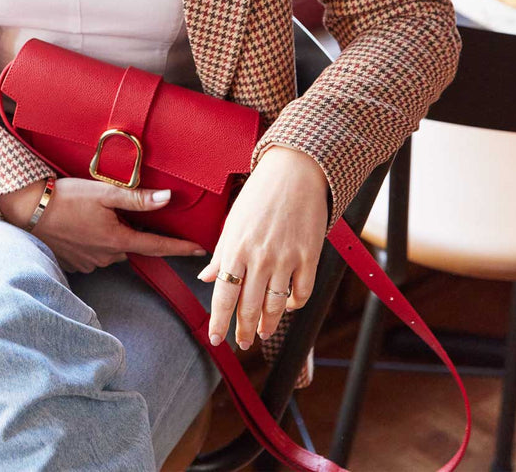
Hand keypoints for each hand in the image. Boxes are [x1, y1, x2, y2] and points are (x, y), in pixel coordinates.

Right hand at [0, 177, 208, 272]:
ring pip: (113, 249)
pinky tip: (81, 224)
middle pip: (132, 245)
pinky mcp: (75, 263)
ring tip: (93, 213)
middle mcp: (106, 256)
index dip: (180, 248)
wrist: (28, 210)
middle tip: (117, 209)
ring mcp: (90, 262)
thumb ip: (137, 198)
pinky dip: (93, 240)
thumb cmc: (66, 198)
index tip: (200, 250)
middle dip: (131, 230)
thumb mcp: (104, 192)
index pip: (157, 246)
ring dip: (111, 234)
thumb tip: (167, 199)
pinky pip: (94, 253)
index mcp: (117, 239)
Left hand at [196, 145, 328, 349]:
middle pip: (249, 308)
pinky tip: (286, 306)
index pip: (224, 296)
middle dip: (243, 331)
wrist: (295, 171)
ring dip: (268, 324)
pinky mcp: (309, 256)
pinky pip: (302, 293)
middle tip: (242, 342)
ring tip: (261, 332)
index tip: (216, 340)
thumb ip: (220, 255)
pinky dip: (293, 305)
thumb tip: (206, 279)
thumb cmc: (259, 195)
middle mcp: (259, 258)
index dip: (219, 322)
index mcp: (235, 248)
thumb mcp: (232, 222)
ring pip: (275, 307)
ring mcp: (286, 259)